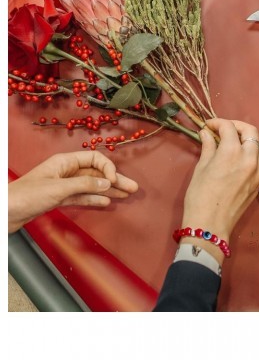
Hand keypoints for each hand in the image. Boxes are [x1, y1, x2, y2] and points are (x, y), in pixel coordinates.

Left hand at [8, 151, 138, 232]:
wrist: (7, 211)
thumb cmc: (27, 194)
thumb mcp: (59, 188)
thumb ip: (85, 185)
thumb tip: (107, 184)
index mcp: (65, 162)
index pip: (94, 159)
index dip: (107, 168)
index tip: (113, 181)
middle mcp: (67, 171)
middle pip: (96, 173)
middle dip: (115, 180)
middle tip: (133, 187)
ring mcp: (64, 185)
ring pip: (92, 186)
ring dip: (109, 190)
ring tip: (126, 195)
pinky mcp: (60, 198)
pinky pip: (83, 197)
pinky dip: (95, 199)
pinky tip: (107, 202)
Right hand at [180, 118, 258, 262]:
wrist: (210, 225)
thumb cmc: (199, 196)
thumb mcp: (201, 168)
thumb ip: (207, 147)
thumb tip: (206, 133)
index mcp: (231, 152)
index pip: (228, 127)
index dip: (217, 123)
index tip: (207, 126)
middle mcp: (249, 158)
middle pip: (250, 131)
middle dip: (236, 126)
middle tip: (222, 129)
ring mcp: (257, 171)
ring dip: (247, 139)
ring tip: (233, 143)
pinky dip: (252, 153)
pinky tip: (238, 158)